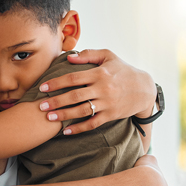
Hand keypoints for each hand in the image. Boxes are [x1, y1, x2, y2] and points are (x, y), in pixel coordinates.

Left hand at [38, 49, 156, 134]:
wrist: (144, 88)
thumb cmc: (123, 70)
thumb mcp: (108, 56)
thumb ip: (89, 54)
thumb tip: (70, 57)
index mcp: (99, 73)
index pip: (73, 78)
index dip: (56, 83)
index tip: (43, 87)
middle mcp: (103, 89)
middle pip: (75, 96)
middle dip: (56, 101)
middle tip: (40, 106)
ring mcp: (107, 103)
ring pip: (82, 111)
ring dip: (64, 115)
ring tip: (49, 118)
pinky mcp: (111, 115)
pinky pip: (93, 123)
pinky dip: (79, 128)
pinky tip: (67, 131)